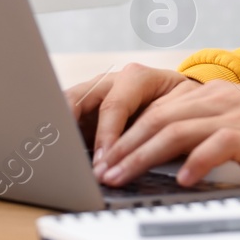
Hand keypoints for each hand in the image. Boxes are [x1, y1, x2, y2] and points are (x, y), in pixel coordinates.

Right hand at [63, 63, 200, 170]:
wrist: (184, 97)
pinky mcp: (86, 110)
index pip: (114, 105)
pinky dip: (62, 137)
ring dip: (60, 131)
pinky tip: (59, 155)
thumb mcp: (181, 110)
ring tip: (55, 155)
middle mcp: (110, 82)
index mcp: (135, 77)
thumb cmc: (183, 103)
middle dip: (67, 126)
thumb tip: (140, 151)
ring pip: (67, 106)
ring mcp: (94, 94)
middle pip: (78, 98)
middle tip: (63, 154)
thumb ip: (159, 125)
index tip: (104, 162)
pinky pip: (67, 119)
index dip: (106, 136)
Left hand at [97, 78, 239, 186]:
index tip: (105, 157)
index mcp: (215, 95)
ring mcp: (237, 114)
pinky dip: (195, 162)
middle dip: (124, 146)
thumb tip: (170, 155)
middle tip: (102, 171)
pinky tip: (182, 180)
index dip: (127, 133)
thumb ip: (207, 131)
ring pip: (176, 130)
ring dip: (143, 155)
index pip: (158, 110)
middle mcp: (221, 99)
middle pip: (158, 118)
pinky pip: (216, 145)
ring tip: (122, 176)